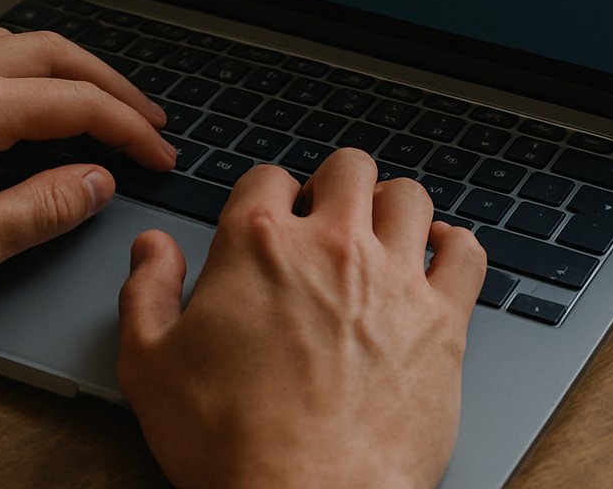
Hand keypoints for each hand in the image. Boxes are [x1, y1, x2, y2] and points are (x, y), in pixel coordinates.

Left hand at [0, 27, 174, 318]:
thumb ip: (40, 210)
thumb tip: (97, 182)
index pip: (79, 103)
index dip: (132, 130)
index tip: (162, 156)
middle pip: (58, 53)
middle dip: (114, 85)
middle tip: (151, 119)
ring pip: (18, 43)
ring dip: (70, 68)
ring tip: (100, 101)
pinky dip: (25, 65)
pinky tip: (25, 95)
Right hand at [117, 149, 486, 488]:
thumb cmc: (230, 443)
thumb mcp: (149, 368)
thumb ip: (146, 294)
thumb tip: (152, 249)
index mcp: (258, 245)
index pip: (268, 177)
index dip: (266, 195)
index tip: (270, 220)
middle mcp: (331, 246)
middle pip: (348, 169)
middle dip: (334, 185)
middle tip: (326, 219)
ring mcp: (393, 279)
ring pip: (409, 197)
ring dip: (392, 208)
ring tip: (381, 235)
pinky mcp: (442, 321)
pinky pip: (466, 252)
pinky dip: (453, 245)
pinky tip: (436, 257)